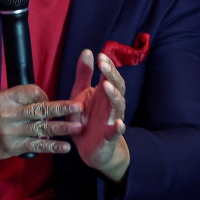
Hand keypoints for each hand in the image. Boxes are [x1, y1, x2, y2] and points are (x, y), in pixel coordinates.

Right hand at [0, 85, 83, 160]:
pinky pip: (37, 145)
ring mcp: (11, 132)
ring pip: (41, 128)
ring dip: (62, 128)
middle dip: (61, 108)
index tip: (47, 99)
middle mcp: (7, 114)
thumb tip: (42, 98)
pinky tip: (65, 147)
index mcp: (3, 98)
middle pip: (38, 109)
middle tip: (78, 108)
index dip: (43, 94)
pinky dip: (52, 146)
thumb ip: (16, 97)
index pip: (29, 92)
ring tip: (78, 127)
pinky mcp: (13, 147)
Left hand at [68, 49, 129, 181]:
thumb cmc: (85, 117)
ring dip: (114, 97)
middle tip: (103, 65)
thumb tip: (88, 51)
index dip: (107, 66)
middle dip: (111, 76)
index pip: (110, 77)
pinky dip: (118, 128)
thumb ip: (84, 74)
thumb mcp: (80, 94)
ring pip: (118, 107)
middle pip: (117, 88)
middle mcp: (111, 106)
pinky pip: (116, 132)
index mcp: (103, 94)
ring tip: (107, 86)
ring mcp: (112, 120)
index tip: (101, 55)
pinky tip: (119, 124)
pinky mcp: (109, 137)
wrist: (90, 148)